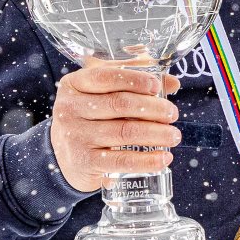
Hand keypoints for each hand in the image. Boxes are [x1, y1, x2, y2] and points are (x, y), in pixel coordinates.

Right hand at [50, 63, 181, 192]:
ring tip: (174, 136)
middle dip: (153, 108)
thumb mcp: (103, 95)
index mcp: (74, 85)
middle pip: (120, 104)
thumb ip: (134, 82)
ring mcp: (75, 136)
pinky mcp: (85, 162)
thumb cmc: (92, 117)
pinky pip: (121, 161)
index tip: (157, 86)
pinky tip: (164, 158)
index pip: (105, 76)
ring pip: (124, 132)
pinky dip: (147, 160)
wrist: (65, 155)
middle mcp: (70, 108)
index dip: (134, 79)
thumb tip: (172, 83)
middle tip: (172, 114)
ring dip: (156, 134)